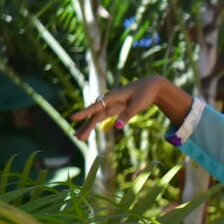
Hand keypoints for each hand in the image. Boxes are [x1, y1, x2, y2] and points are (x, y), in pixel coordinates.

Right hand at [71, 76, 191, 138]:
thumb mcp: (137, 105)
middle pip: (94, 115)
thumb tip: (117, 127)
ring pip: (95, 117)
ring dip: (87, 127)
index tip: (72, 118)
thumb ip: (127, 115)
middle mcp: (107, 100)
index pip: (96, 107)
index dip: (84, 113)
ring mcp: (109, 104)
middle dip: (86, 126)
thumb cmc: (144, 93)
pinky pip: (100, 117)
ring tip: (79, 138)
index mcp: (111, 97)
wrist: (150, 86)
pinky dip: (94, 124)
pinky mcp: (112, 108)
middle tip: (78, 137)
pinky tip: (86, 132)